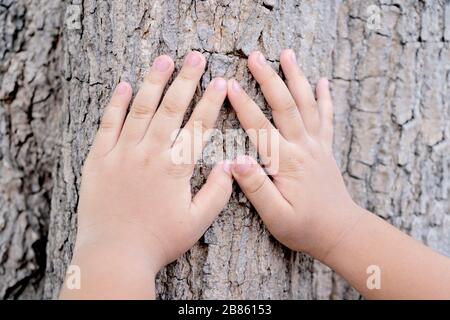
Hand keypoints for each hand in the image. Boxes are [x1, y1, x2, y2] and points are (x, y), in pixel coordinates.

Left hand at [65, 51, 231, 297]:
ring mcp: (121, 153)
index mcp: (175, 168)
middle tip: (195, 57)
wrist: (114, 255)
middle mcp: (149, 153)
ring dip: (153, 82)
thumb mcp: (197, 222)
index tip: (220, 82)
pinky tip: (123, 85)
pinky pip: (107, 124)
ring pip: (140, 109)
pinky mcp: (98, 159)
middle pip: (171, 108)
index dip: (211, 101)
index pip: (198, 126)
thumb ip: (217, 192)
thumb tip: (229, 166)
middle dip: (186, 80)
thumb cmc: (158, 241)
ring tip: (163, 60)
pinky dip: (115, 103)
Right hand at [227, 50, 359, 260]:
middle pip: (285, 105)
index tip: (228, 84)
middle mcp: (303, 147)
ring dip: (296, 77)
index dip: (243, 105)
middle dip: (269, 78)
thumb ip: (256, 187)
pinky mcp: (325, 148)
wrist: (340, 232)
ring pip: (307, 104)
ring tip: (287, 53)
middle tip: (255, 56)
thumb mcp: (276, 216)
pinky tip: (322, 81)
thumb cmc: (305, 227)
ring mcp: (317, 145)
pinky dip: (325, 97)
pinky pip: (326, 117)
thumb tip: (236, 160)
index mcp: (286, 163)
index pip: (260, 127)